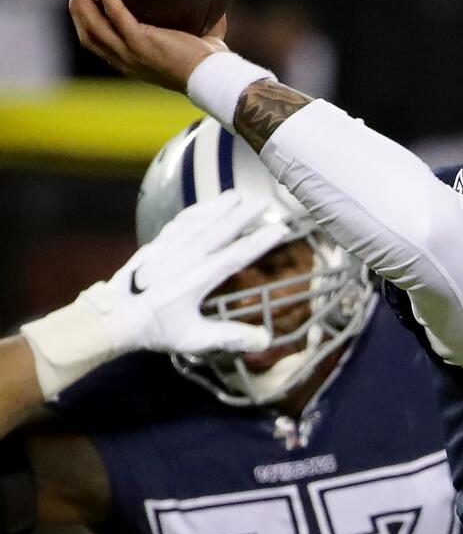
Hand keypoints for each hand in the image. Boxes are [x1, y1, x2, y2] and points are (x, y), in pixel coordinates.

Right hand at [68, 0, 227, 92]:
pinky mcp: (140, 41)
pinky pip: (114, 12)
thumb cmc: (211, 64)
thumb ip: (201, 29)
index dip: (85, 21)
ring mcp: (130, 51)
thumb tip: (217, 9)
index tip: (83, 0)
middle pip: (86, 32)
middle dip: (76, 4)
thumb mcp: (196, 46)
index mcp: (133, 63)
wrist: (215, 77)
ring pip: (91, 22)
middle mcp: (126, 60)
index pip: (97, 43)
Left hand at [90, 190, 287, 354]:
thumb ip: (229, 337)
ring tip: (236, 195)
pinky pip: (178, 223)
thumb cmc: (155, 329)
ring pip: (198, 221)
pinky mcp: (155, 245)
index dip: (259, 241)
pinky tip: (203, 207)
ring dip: (218, 207)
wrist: (113, 317)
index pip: (236, 255)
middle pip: (219, 229)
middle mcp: (186, 257)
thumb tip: (265, 339)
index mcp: (199, 278)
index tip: (279, 228)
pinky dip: (194, 212)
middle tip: (264, 201)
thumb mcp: (193, 339)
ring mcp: (169, 248)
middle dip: (243, 214)